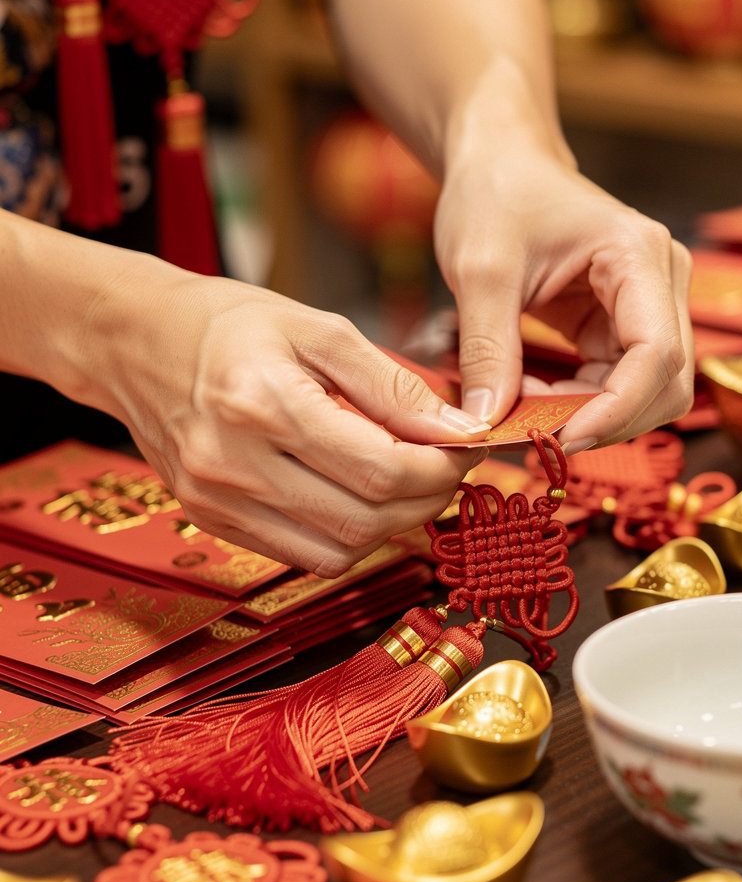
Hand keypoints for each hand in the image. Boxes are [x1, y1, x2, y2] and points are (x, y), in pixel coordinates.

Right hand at [85, 272, 489, 576]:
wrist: (135, 342)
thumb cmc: (230, 324)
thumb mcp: (320, 329)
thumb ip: (393, 385)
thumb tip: (457, 430)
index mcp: (262, 403)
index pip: (381, 469)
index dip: (441, 468)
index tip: (465, 449)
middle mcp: (233, 464)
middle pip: (366, 519)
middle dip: (427, 499)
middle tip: (447, 467)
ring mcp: (217, 501)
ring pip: (340, 550)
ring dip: (393, 525)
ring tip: (406, 482)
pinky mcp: (213, 522)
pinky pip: (305, 557)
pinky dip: (349, 536)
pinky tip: (361, 497)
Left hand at [433, 144, 693, 454]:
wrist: (501, 164)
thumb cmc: (495, 195)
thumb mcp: (479, 270)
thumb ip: (488, 351)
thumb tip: (486, 424)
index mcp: (640, 256)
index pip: (657, 354)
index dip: (616, 411)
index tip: (561, 440)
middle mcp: (660, 282)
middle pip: (666, 385)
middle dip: (603, 421)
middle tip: (534, 431)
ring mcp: (648, 307)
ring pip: (645, 394)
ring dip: (588, 416)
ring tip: (522, 404)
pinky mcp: (623, 326)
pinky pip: (615, 386)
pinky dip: (577, 404)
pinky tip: (531, 393)